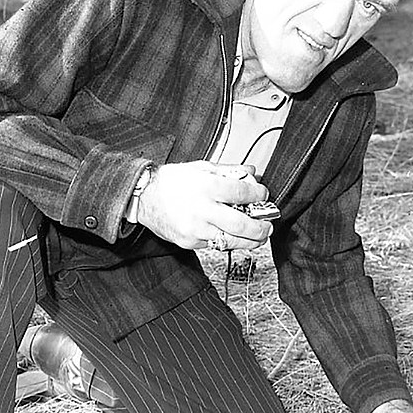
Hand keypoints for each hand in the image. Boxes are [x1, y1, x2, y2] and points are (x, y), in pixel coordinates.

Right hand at [136, 161, 273, 250]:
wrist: (144, 197)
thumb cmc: (171, 181)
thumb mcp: (201, 168)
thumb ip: (228, 171)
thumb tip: (251, 173)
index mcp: (206, 186)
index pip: (241, 193)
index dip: (258, 195)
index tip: (264, 195)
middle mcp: (201, 209)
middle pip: (240, 224)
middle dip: (260, 228)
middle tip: (268, 226)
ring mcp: (195, 229)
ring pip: (230, 240)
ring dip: (249, 241)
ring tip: (258, 237)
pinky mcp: (189, 242)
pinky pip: (214, 245)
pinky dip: (227, 241)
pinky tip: (233, 236)